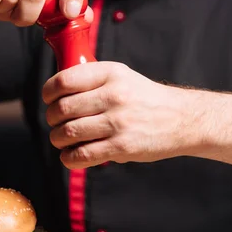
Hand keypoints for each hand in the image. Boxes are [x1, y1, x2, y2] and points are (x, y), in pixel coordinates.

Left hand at [43, 62, 199, 168]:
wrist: (182, 119)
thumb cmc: (145, 99)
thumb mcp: (122, 77)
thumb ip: (92, 80)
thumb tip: (56, 91)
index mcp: (111, 73)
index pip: (64, 81)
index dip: (49, 92)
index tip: (49, 100)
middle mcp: (114, 95)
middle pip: (62, 109)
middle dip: (52, 119)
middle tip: (56, 122)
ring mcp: (118, 122)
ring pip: (68, 133)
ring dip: (57, 139)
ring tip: (62, 140)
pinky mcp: (122, 147)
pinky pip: (81, 155)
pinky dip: (69, 158)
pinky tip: (72, 155)